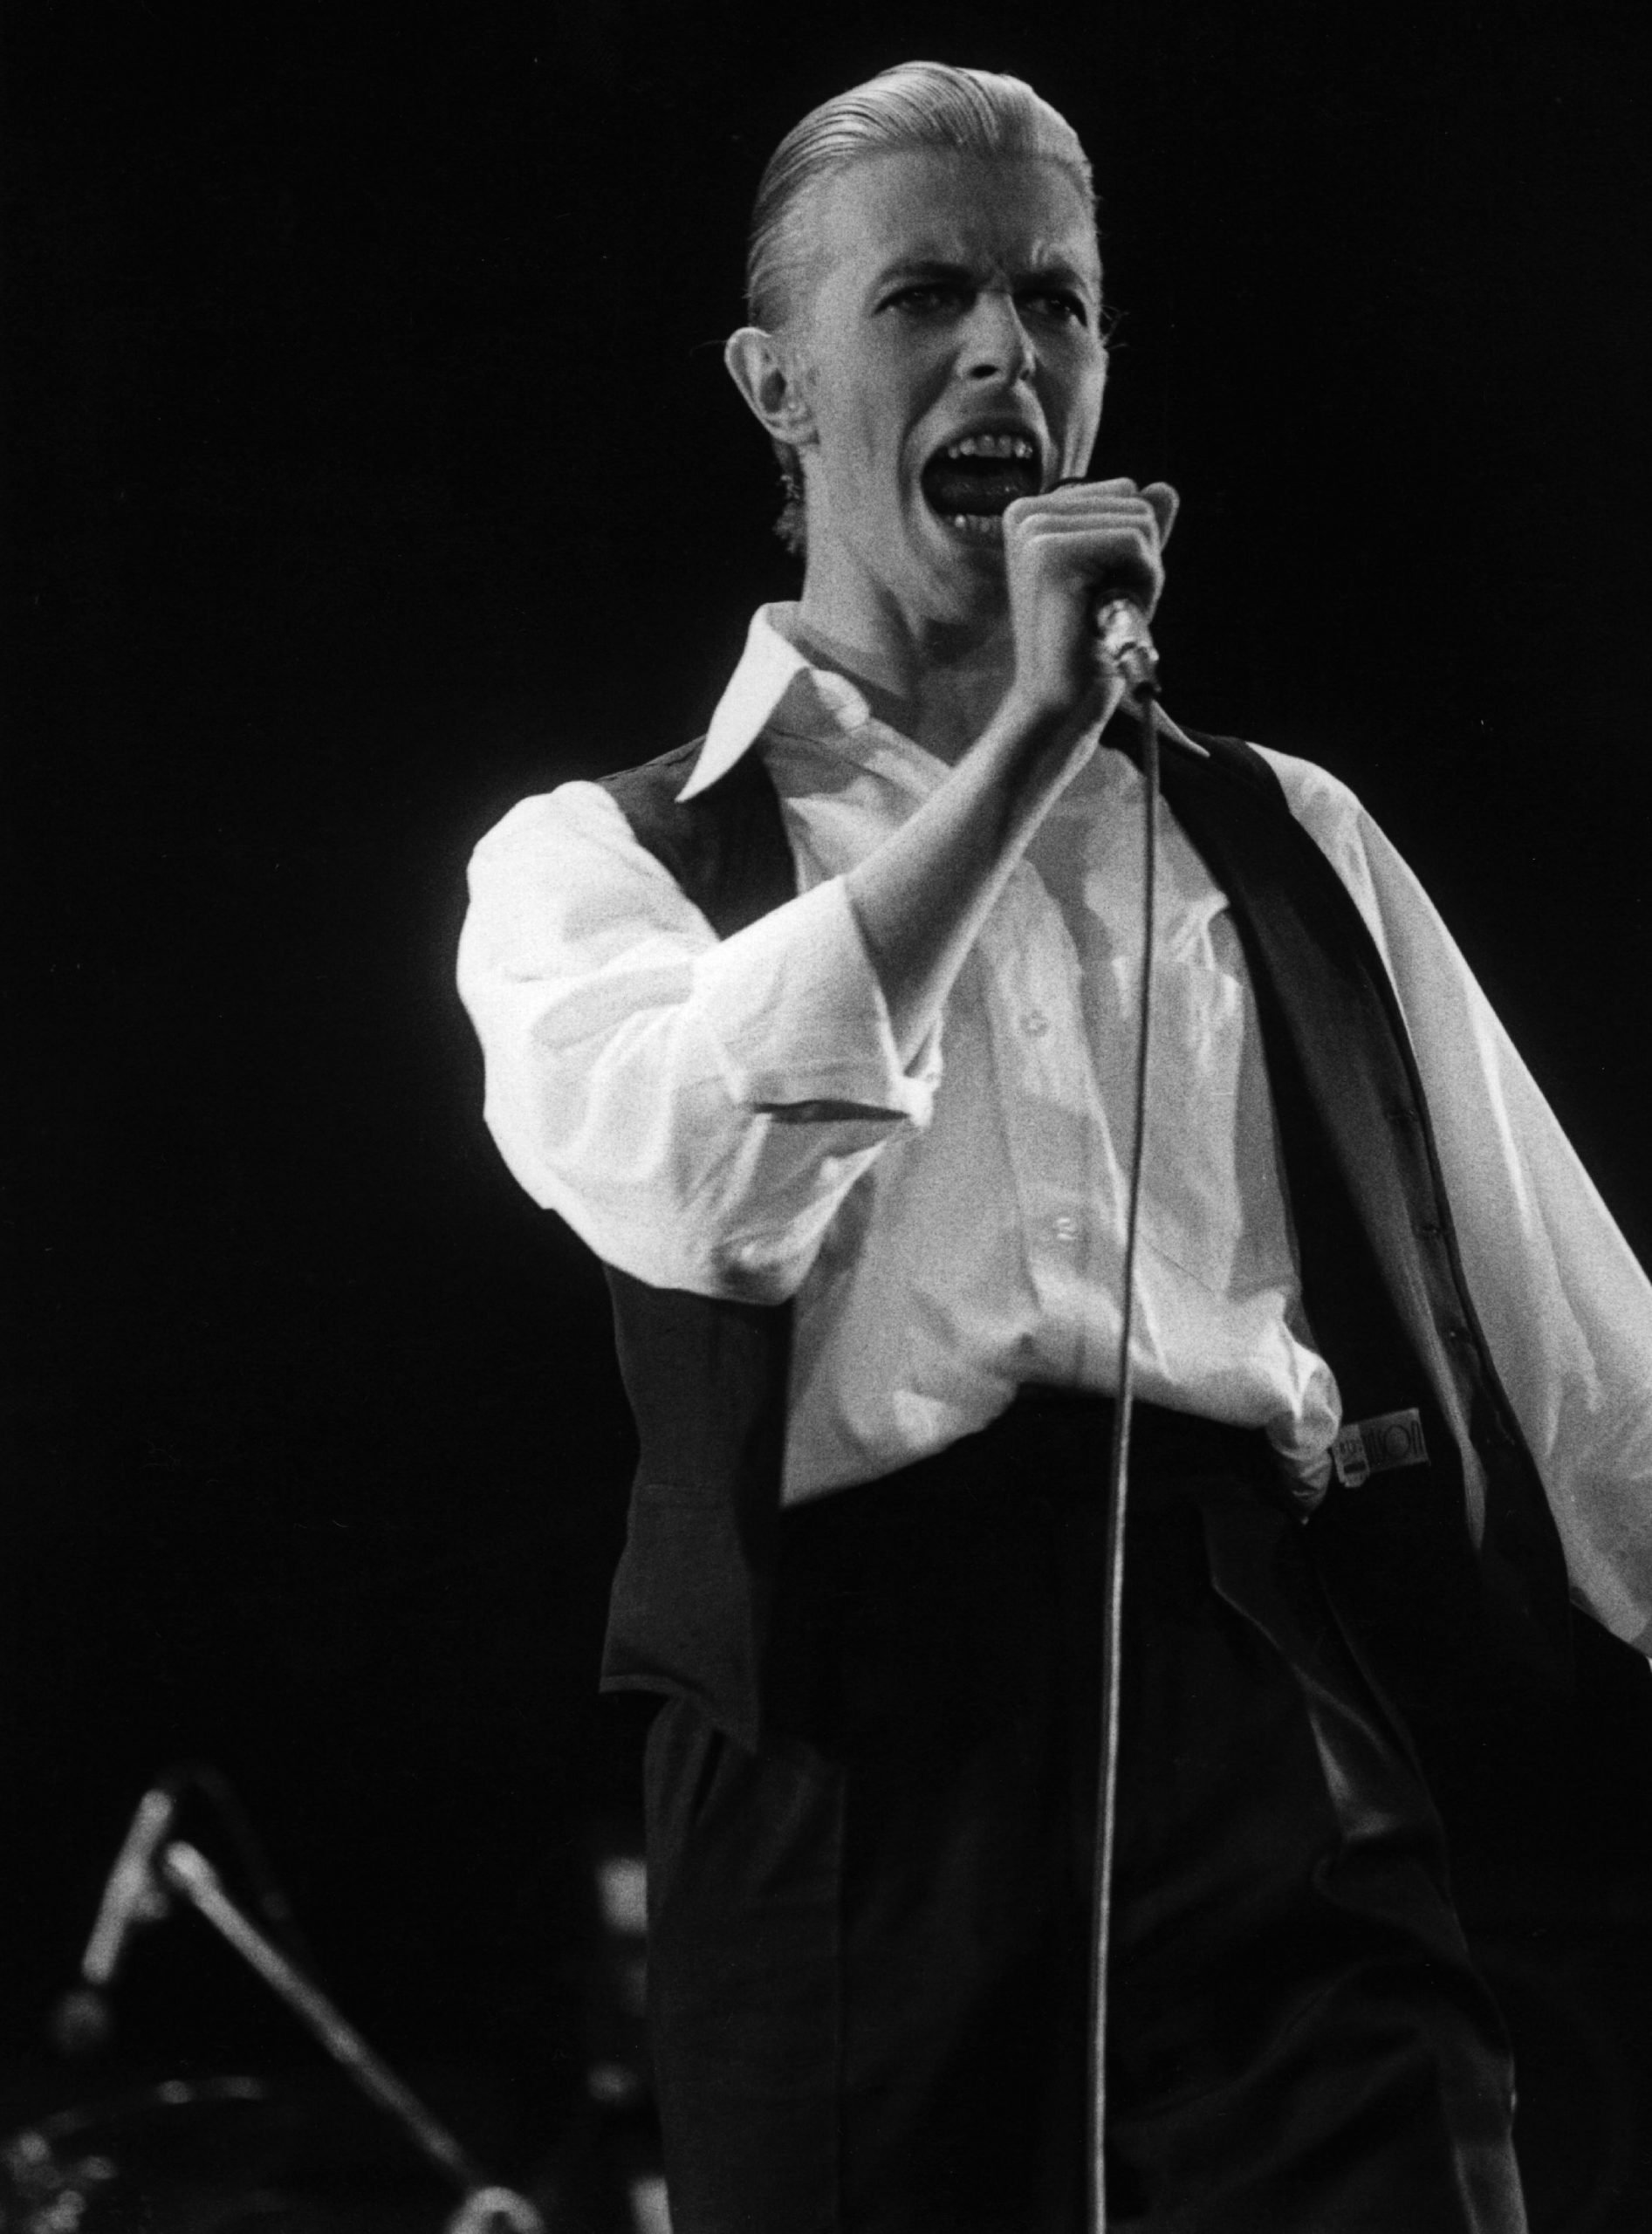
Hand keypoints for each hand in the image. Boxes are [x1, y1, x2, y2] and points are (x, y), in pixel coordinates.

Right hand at [999, 477, 1178, 729]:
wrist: (1062, 698)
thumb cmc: (1089, 641)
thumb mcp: (1122, 573)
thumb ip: (1139, 529)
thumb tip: (1165, 487)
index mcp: (1033, 510)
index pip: (1123, 491)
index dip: (1132, 545)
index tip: (1104, 588)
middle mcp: (1026, 511)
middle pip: (1134, 501)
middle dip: (1141, 558)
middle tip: (1108, 607)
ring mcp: (1034, 530)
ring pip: (1139, 520)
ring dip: (1142, 573)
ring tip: (1106, 611)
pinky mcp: (1050, 553)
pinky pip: (1134, 541)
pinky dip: (1142, 581)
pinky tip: (1111, 613)